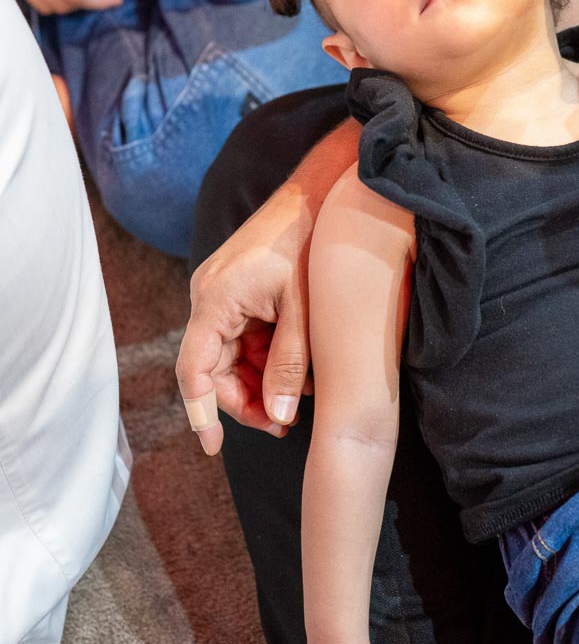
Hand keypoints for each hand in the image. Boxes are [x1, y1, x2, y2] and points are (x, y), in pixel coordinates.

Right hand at [175, 183, 314, 454]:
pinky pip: (241, 338)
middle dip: (246, 401)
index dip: (202, 413)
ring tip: (298, 401)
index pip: (195, 371)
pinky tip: (294, 373)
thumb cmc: (310, 243)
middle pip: (213, 369)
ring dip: (258, 382)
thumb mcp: (304, 310)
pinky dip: (263, 359)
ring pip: (229, 357)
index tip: (213, 447)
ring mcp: (220, 293)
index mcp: (217, 299)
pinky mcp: (235, 292)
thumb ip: (290, 365)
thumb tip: (281, 415)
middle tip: (285, 424)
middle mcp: (208, 297)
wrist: (317, 196)